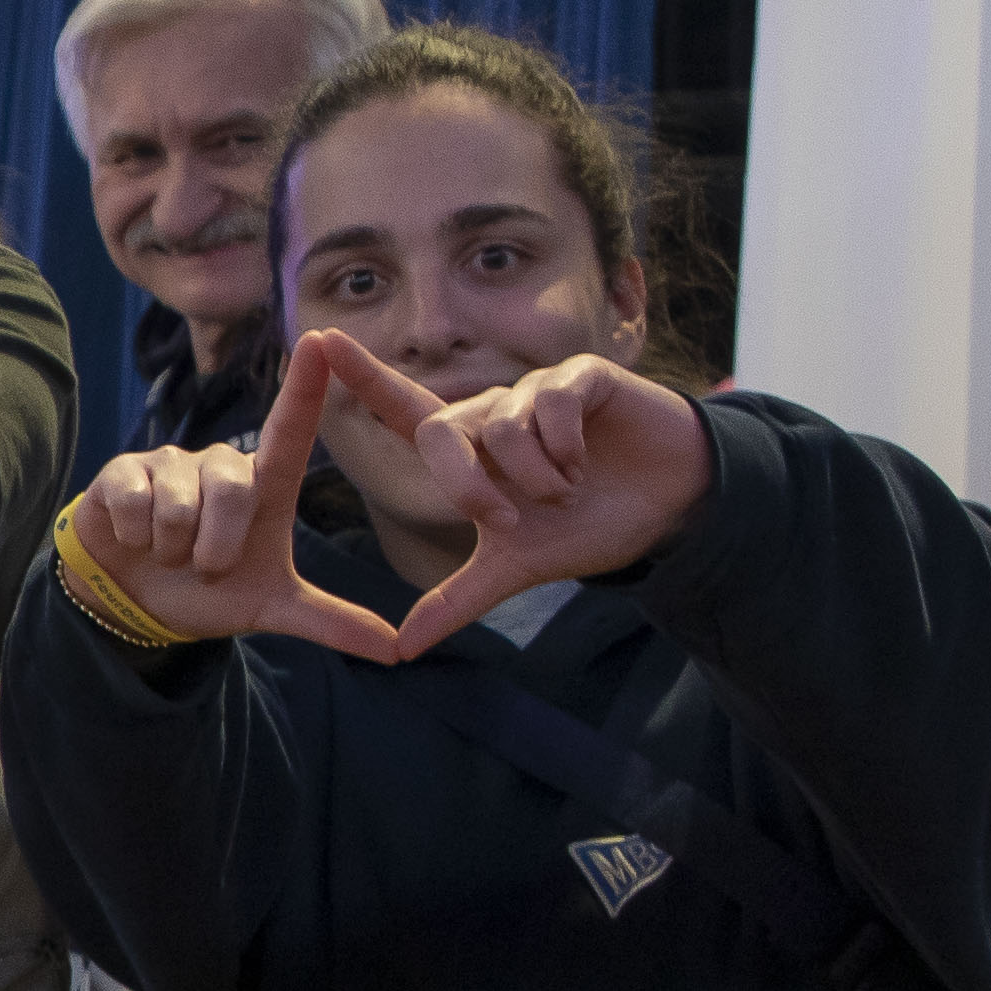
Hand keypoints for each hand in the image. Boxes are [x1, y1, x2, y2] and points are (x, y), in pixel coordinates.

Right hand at [59, 332, 411, 664]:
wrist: (135, 601)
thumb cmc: (210, 591)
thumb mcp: (271, 607)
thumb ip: (330, 621)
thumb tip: (397, 651)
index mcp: (264, 486)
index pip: (290, 428)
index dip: (305, 386)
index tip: (320, 341)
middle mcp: (221, 464)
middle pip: (232, 491)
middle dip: (215, 548)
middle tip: (203, 566)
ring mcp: (169, 463)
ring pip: (180, 503)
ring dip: (173, 547)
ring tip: (168, 552)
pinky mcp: (120, 470)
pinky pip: (134, 501)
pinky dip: (136, 536)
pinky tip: (134, 539)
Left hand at [316, 335, 711, 658]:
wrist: (671, 508)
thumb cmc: (589, 525)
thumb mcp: (517, 567)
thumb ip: (457, 599)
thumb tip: (402, 649)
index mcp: (469, 450)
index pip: (402, 408)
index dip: (363, 375)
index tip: (319, 341)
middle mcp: (492, 412)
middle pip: (441, 431)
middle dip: (470, 485)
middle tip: (509, 517)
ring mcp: (535, 390)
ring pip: (502, 425)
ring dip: (537, 476)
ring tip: (568, 492)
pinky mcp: (581, 377)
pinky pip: (551, 402)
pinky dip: (566, 445)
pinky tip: (588, 462)